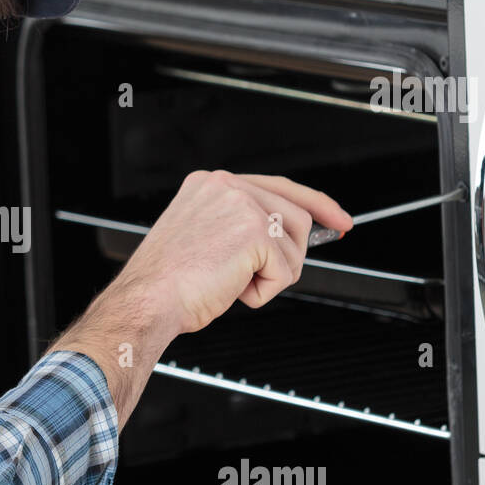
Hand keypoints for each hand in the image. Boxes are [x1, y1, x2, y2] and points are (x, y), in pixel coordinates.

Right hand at [122, 169, 352, 336]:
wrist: (147, 300)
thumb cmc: (166, 282)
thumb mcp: (203, 238)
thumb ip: (240, 226)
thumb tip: (290, 236)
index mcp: (209, 184)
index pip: (277, 186)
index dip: (314, 205)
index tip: (337, 219)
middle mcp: (227, 186)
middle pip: (295, 214)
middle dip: (293, 252)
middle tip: (267, 277)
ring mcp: (242, 204)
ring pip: (295, 243)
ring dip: (272, 274)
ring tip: (233, 282)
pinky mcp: (254, 231)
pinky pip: (286, 270)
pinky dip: (264, 291)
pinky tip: (232, 289)